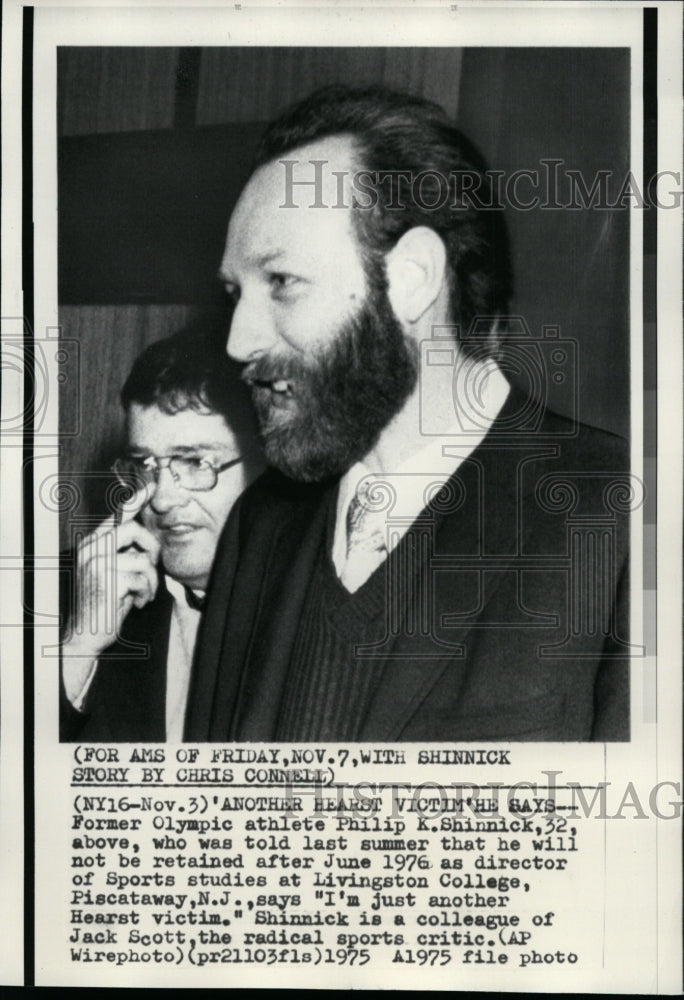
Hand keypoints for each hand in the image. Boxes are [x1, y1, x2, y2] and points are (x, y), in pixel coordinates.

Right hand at [62, 487, 160, 663]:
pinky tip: (138, 603)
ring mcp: (98, 563)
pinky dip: (147, 594)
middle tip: (152, 570)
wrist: (85, 635)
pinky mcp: (109, 581)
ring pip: (142, 559)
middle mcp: (91, 549)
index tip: (152, 486)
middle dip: (151, 549)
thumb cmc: (103, 603)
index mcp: (91, 544)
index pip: (116, 515)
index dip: (136, 499)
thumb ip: (122, 552)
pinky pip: (143, 579)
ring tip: (143, 594)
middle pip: (134, 530)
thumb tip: (147, 537)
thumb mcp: (110, 571)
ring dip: (150, 581)